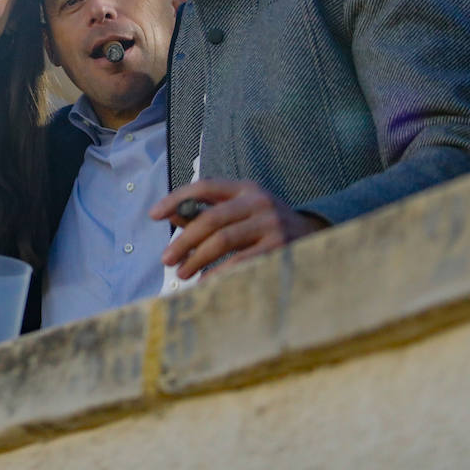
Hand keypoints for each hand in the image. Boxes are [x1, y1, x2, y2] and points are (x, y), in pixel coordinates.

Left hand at [150, 179, 326, 279]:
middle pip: (211, 218)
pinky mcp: (279, 247)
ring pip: (223, 240)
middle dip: (183, 240)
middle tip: (166, 258)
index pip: (205, 186)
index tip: (154, 215)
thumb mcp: (241, 213)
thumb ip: (209, 213)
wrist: (315, 238)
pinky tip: (205, 282)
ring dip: (197, 258)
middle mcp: (259, 201)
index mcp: (246, 188)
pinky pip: (241, 261)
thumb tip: (172, 218)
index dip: (176, 199)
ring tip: (181, 273)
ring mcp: (271, 224)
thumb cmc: (267, 226)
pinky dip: (219, 273)